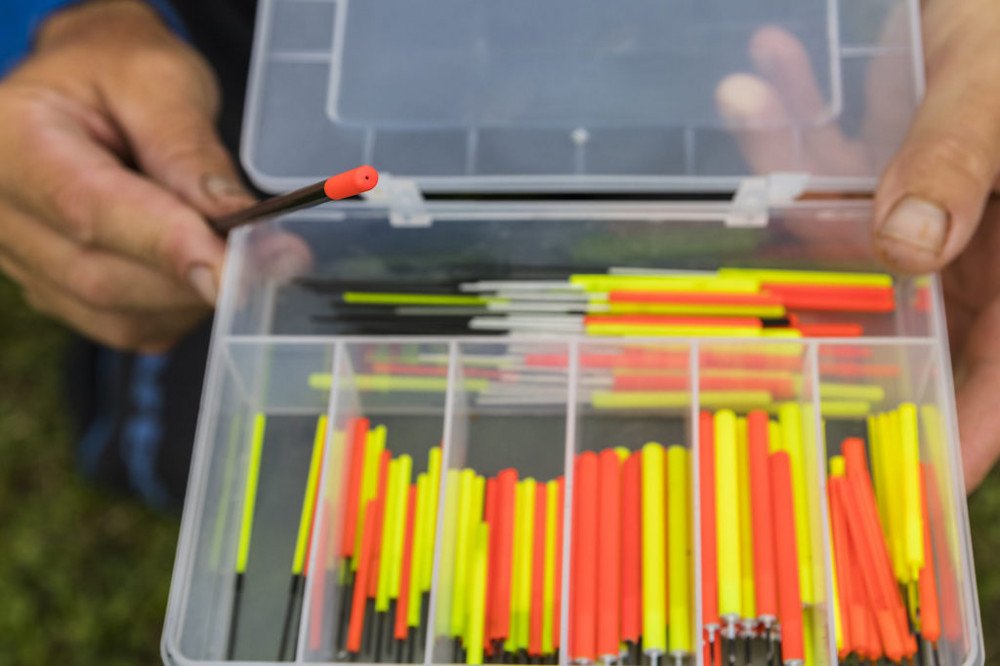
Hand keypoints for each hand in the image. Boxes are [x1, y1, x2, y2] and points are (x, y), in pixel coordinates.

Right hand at [0, 0, 254, 351]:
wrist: (88, 89)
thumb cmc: (119, 74)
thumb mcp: (160, 82)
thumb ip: (190, 152)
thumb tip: (234, 220)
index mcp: (13, 141)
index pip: (90, 210)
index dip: (166, 246)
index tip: (232, 269)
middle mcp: (4, 212)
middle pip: (102, 276)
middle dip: (199, 275)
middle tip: (278, 260)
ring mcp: (26, 262)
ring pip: (118, 314)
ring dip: (194, 296)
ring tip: (240, 251)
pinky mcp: (61, 294)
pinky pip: (129, 327)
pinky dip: (180, 309)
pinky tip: (205, 267)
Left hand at [716, 0, 999, 489]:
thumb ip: (965, 159)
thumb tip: (906, 247)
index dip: (956, 437)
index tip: (891, 480)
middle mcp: (986, 247)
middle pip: (899, 304)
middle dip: (816, 280)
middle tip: (738, 285)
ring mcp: (941, 203)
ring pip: (848, 218)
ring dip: (790, 163)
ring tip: (745, 91)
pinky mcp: (905, 158)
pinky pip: (842, 157)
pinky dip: (799, 120)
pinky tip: (762, 69)